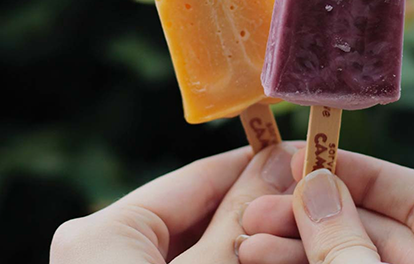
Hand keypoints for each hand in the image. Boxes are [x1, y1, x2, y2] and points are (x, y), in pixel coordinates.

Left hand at [50, 142, 299, 263]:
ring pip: (198, 250)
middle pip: (196, 218)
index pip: (192, 180)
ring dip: (247, 246)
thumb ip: (238, 220)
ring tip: (302, 234)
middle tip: (314, 203)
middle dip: (255, 214)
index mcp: (100, 231)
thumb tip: (280, 158)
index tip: (305, 159)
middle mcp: (98, 250)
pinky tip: (271, 257)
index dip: (253, 168)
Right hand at [237, 149, 413, 263]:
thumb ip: (345, 244)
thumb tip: (315, 184)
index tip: (306, 162)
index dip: (363, 172)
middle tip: (256, 209)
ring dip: (294, 247)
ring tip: (246, 244)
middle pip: (377, 229)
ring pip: (349, 260)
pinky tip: (260, 262)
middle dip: (310, 215)